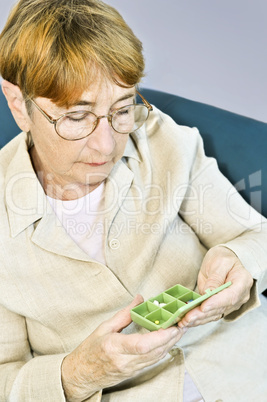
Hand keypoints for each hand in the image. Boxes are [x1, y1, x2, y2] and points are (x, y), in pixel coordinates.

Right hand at [62, 294, 186, 401]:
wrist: (81, 375)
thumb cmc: (89, 350)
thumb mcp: (104, 327)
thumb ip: (124, 314)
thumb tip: (139, 299)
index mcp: (114, 347)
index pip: (142, 345)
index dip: (160, 336)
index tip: (171, 326)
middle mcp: (124, 361)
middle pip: (154, 352)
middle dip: (171, 338)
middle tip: (181, 323)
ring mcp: (130, 369)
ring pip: (157, 357)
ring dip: (170, 344)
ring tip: (179, 329)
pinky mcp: (134, 372)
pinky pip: (153, 361)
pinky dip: (163, 350)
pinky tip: (168, 340)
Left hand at [178, 246, 252, 327]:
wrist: (223, 260)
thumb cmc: (222, 258)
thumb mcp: (219, 262)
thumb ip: (215, 277)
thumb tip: (209, 292)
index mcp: (243, 282)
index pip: (231, 296)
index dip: (216, 303)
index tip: (203, 307)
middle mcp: (239, 296)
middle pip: (221, 308)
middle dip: (203, 314)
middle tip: (188, 317)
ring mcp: (230, 303)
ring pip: (214, 314)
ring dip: (199, 319)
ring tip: (183, 322)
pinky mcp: (220, 306)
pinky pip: (210, 314)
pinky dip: (198, 318)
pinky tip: (187, 321)